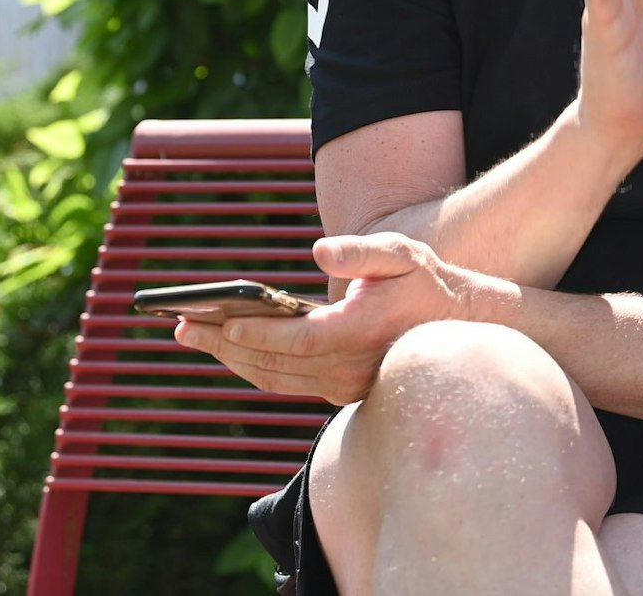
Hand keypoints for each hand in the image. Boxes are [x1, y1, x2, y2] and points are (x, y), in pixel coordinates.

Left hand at [172, 233, 508, 405]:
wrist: (463, 328)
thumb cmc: (427, 282)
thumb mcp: (401, 253)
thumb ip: (359, 251)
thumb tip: (318, 250)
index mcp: (359, 333)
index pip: (296, 341)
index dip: (254, 334)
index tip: (218, 322)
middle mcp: (348, 369)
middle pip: (272, 364)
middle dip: (221, 345)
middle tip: (179, 326)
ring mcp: (344, 386)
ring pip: (274, 379)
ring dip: (229, 359)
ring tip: (192, 336)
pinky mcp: (340, 392)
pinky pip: (286, 383)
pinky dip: (253, 366)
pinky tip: (230, 348)